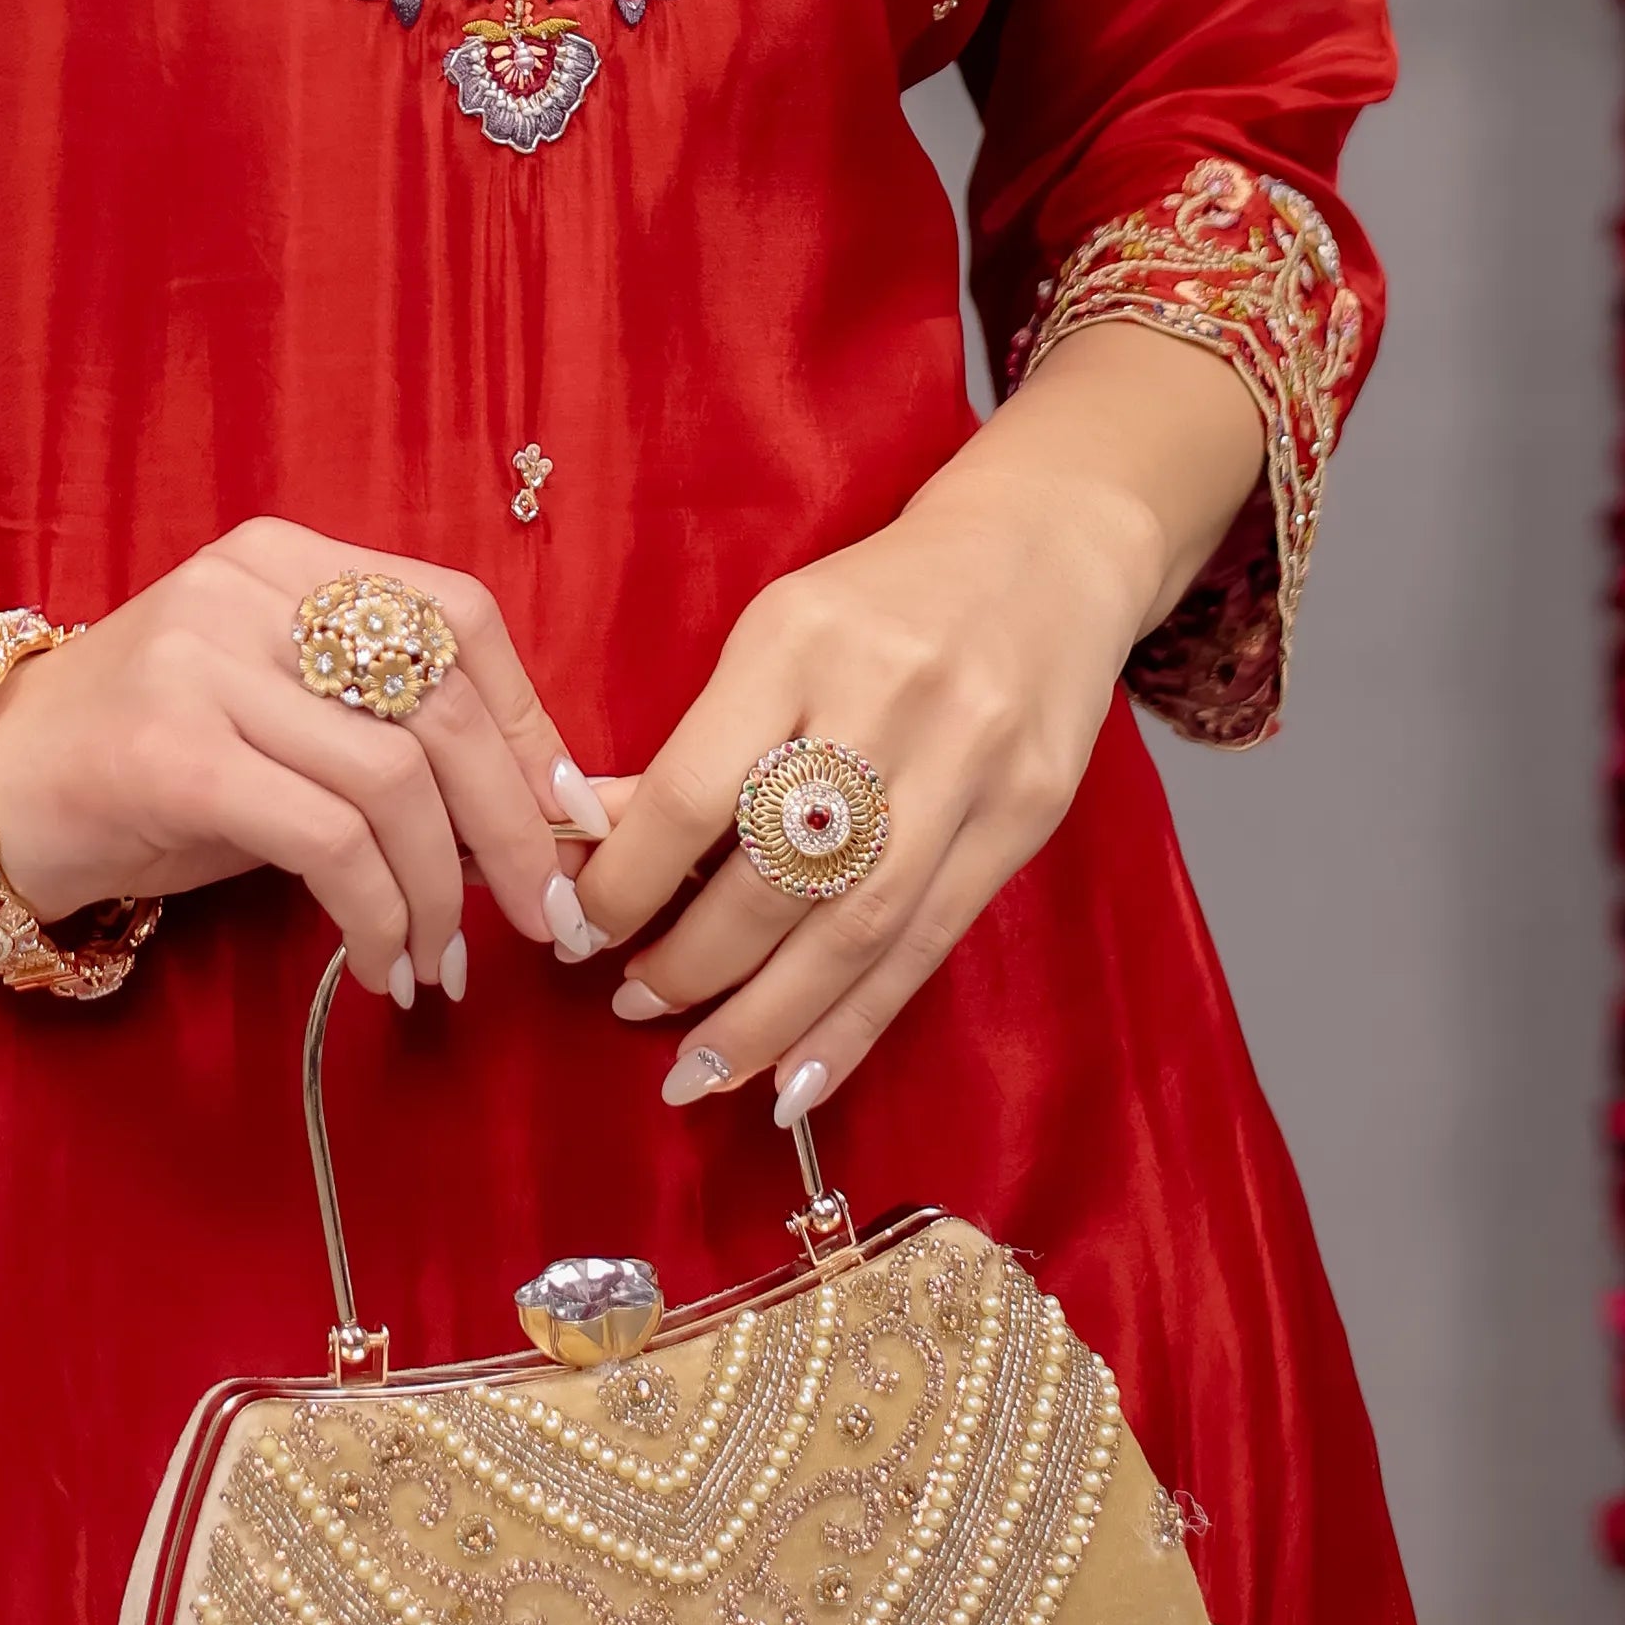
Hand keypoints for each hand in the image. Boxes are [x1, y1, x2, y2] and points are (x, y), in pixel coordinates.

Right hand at [0, 516, 588, 1000]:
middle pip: (440, 701)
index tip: (567, 819)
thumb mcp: (269, 712)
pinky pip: (327, 841)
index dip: (530, 721)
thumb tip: (536, 811)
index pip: (455, 615)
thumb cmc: (145, 761)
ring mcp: (203, 664)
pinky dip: (376, 917)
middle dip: (512, 826)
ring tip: (444, 962)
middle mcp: (246, 588)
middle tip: (544, 917)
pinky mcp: (172, 754)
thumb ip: (379, 728)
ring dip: (440, 893)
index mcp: (283, 559)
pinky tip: (378, 966)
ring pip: (393, 778)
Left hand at [566, 472, 1160, 1111]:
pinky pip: (929, 946)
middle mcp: (890, 704)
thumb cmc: (878, 599)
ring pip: (856, 929)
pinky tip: (798, 1081)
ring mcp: (970, 765)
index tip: (580, 930)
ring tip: (699, 1070)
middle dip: (692, 965)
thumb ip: (699, 741)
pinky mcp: (1027, 816)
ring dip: (767, 1021)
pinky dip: (856, 1025)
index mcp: (798, 640)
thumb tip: (595, 845)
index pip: (694, 792)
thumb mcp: (773, 632)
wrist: (1044, 544)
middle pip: (778, 878)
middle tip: (632, 1006)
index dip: (629, 882)